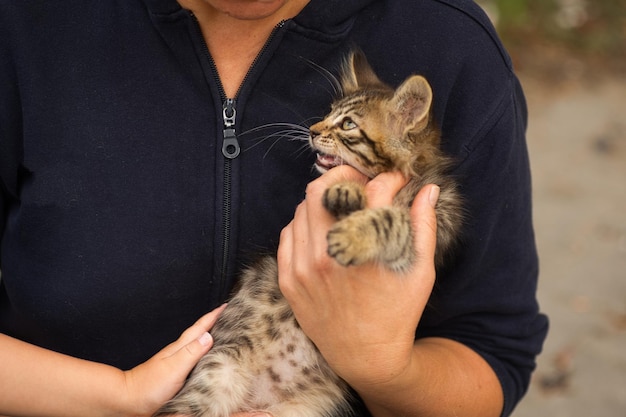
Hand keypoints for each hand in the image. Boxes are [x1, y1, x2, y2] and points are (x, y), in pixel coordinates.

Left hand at [121, 304, 226, 415]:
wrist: (129, 400)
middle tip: (228, 316)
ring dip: (210, 338)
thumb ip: (191, 352)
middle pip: (200, 333)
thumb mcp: (174, 367)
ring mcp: (177, 363)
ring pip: (197, 345)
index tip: (226, 306)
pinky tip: (206, 359)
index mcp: (181, 348)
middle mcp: (179, 352)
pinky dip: (204, 354)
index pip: (200, 328)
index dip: (213, 316)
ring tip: (222, 334)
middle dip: (214, 323)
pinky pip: (195, 359)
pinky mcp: (176, 374)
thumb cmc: (149, 386)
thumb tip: (209, 336)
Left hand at [277, 165, 439, 390]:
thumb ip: (423, 226)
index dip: (387, 177)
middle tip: (359, 182)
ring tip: (342, 207)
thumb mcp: (421, 271)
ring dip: (323, 200)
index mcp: (365, 249)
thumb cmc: (398, 313)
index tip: (394, 180)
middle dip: (344, 177)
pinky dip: (304, 224)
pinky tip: (322, 231)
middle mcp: (328, 254)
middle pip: (322, 189)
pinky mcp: (288, 280)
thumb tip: (428, 190)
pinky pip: (287, 234)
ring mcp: (302, 267)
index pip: (372, 189)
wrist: (366, 357)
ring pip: (302, 209)